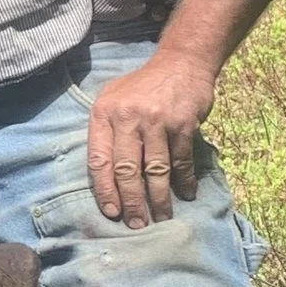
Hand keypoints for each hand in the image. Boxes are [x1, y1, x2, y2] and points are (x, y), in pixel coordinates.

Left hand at [86, 43, 217, 227]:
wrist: (181, 62)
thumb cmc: (143, 86)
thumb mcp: (113, 99)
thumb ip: (106, 132)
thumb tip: (104, 178)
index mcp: (104, 114)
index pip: (99, 161)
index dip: (104, 191)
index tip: (112, 213)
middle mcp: (127, 117)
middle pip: (126, 170)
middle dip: (132, 202)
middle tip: (136, 224)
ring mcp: (156, 120)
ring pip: (155, 170)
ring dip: (159, 199)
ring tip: (161, 217)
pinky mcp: (182, 123)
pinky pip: (181, 160)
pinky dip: (185, 180)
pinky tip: (187, 194)